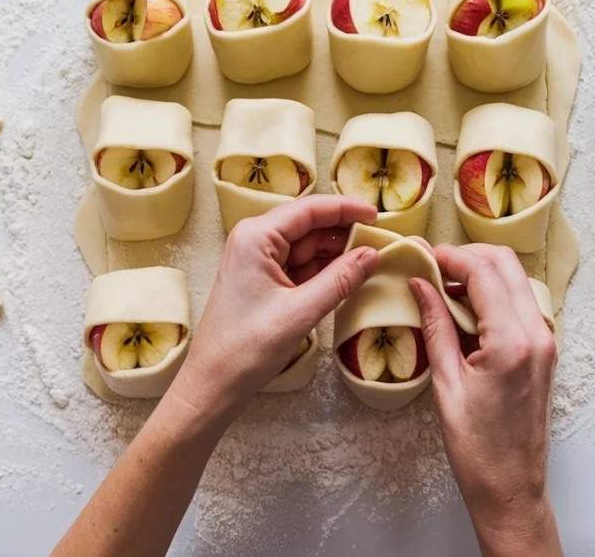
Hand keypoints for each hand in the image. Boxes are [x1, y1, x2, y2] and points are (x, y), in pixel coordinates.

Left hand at [171, 195, 379, 421]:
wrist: (214, 384)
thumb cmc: (247, 348)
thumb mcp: (301, 312)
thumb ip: (340, 279)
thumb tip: (373, 254)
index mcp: (256, 237)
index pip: (309, 209)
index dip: (346, 209)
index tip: (377, 216)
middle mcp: (255, 241)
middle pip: (309, 226)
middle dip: (344, 234)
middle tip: (380, 243)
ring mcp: (258, 261)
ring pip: (307, 248)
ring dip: (336, 254)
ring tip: (370, 261)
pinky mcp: (263, 281)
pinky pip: (300, 267)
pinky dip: (324, 271)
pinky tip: (348, 278)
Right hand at [408, 244, 560, 556]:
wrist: (512, 488)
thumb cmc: (477, 449)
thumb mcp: (446, 384)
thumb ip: (435, 326)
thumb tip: (420, 285)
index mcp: (512, 342)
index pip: (483, 272)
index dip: (449, 256)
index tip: (422, 256)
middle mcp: (537, 334)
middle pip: (505, 264)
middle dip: (467, 256)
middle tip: (432, 266)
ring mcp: (545, 341)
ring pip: (515, 279)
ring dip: (480, 273)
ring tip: (442, 287)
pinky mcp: (544, 350)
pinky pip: (519, 303)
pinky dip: (492, 294)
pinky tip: (464, 309)